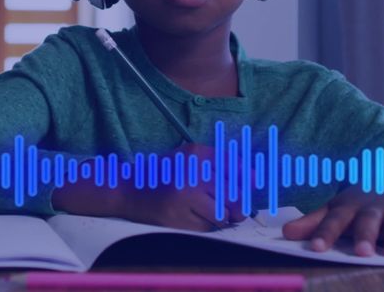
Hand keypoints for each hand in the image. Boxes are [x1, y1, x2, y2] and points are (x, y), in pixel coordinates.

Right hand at [117, 143, 248, 231]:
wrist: (129, 192)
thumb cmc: (164, 173)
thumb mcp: (189, 156)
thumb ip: (221, 160)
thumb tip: (254, 177)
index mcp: (195, 155)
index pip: (234, 167)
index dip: (249, 177)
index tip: (255, 183)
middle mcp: (190, 174)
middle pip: (232, 194)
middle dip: (237, 203)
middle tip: (235, 206)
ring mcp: (183, 199)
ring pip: (221, 215)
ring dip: (221, 216)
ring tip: (210, 210)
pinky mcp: (177, 220)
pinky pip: (206, 228)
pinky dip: (206, 226)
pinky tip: (195, 217)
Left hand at [281, 184, 383, 256]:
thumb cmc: (360, 202)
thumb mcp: (336, 208)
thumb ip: (313, 222)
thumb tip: (286, 234)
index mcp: (349, 207)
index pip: (335, 220)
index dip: (325, 233)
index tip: (316, 247)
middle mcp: (372, 208)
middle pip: (367, 221)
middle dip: (365, 236)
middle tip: (361, 252)